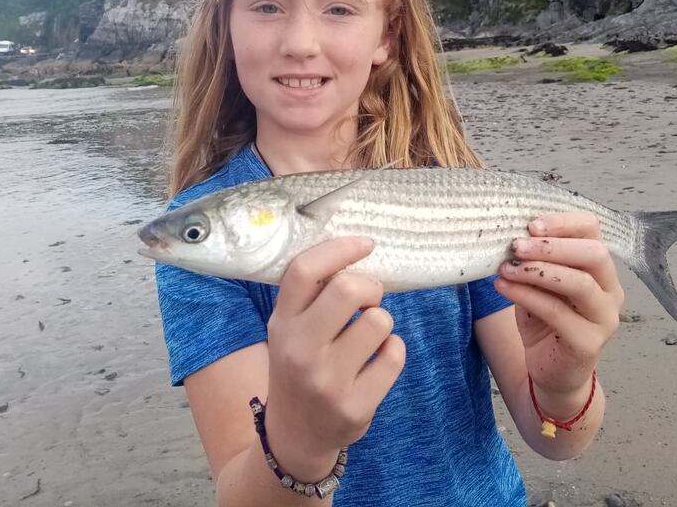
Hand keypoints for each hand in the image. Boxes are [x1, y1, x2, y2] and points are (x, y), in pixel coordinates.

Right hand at [263, 237, 406, 478]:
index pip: (304, 271)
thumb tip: (355, 249)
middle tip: (368, 300)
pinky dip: (393, 350)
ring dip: (382, 322)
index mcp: (281, 324)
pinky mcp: (354, 407)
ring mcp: (326, 381)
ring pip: (379, 321)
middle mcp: (299, 351)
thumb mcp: (289, 329)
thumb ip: (311, 295)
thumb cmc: (299, 366)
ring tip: (368, 336)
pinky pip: (394, 355)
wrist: (295, 434)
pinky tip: (377, 360)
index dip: (339, 249)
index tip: (366, 243)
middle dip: (370, 288)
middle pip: (349, 289)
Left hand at [494, 212, 623, 402]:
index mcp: (600, 268)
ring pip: (580, 283)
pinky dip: (527, 295)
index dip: (562, 222)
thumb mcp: (538, 284)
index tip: (529, 225)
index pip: (593, 230)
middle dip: (552, 246)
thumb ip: (534, 261)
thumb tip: (510, 235)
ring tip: (507, 267)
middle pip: (594, 254)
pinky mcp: (589, 343)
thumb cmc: (545, 320)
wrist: (551, 373)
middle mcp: (611, 290)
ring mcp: (605, 318)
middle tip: (516, 245)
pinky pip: (558, 312)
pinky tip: (504, 286)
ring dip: (538, 270)